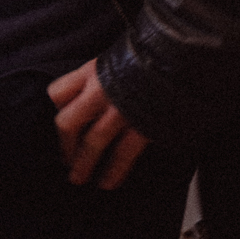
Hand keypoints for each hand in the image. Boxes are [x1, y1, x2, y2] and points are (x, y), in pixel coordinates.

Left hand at [48, 59, 150, 189]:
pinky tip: (108, 182)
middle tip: (65, 160)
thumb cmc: (150, 56)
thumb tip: (95, 93)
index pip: (57, 93)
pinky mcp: (141, 126)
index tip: (60, 120)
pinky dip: (113, 170)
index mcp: (90, 73)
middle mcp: (99, 92)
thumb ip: (102, 77)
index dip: (56, 109)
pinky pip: (122, 153)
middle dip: (64, 145)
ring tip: (78, 179)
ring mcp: (119, 111)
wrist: (182, 57)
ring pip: (92, 143)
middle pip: (67, 123)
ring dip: (83, 164)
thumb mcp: (115, 58)